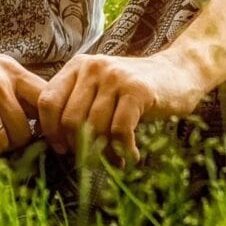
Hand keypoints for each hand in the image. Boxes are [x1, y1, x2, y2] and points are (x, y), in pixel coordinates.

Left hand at [35, 51, 205, 164]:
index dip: (51, 130)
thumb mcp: (100, 88)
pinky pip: (120, 130)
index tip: (61, 149)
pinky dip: (123, 150)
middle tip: (92, 159)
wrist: (178, 73)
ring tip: (115, 160)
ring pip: (94, 127)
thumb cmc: (134, 90)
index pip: (48, 100)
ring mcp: (115, 77)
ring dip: (103, 153)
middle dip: (79, 146)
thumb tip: (56, 141)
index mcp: (77, 66)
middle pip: (70, 118)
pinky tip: (131, 155)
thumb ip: (78, 105)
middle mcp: (92, 67)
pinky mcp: (138, 90)